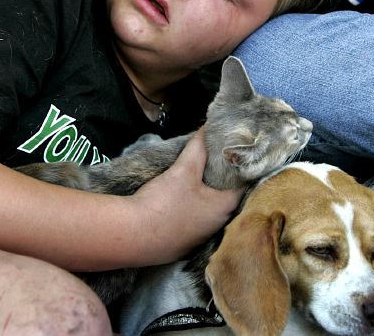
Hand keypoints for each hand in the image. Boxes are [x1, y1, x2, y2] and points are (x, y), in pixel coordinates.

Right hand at [129, 128, 243, 263]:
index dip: (237, 166)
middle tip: (213, 161)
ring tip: (197, 178)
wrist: (131, 236)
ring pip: (207, 211)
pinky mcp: (182, 245)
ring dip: (204, 197)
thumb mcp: (183, 169)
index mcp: (224, 208)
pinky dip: (190, 211)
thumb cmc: (163, 202)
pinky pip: (192, 223)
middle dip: (220, 180)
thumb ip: (198, 148)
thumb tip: (208, 128)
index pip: (242, 183)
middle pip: (224, 198)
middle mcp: (216, 226)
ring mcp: (199, 238)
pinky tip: (179, 201)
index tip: (231, 153)